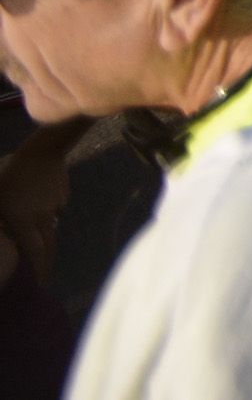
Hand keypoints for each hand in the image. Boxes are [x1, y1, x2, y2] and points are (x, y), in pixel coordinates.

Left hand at [0, 131, 72, 282]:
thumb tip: (2, 243)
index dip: (38, 271)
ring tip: (37, 242)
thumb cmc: (10, 176)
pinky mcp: (62, 195)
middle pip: (48, 247)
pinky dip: (46, 213)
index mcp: (24, 223)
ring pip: (50, 227)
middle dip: (46, 264)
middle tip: (44, 276)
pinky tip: (37, 203)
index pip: (34, 254)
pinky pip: (54, 209)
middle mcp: (43, 219)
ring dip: (44, 238)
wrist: (42, 149)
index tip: (40, 286)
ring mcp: (55, 207)